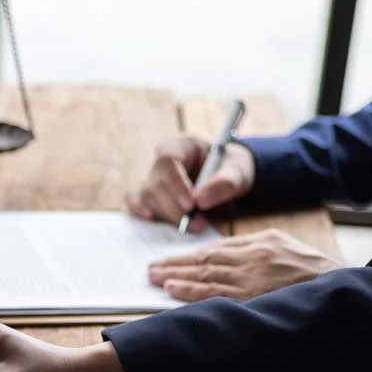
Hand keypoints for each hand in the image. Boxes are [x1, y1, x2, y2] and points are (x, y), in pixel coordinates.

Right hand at [126, 136, 255, 229]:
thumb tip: (201, 200)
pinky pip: (134, 200)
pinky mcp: (149, 194)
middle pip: (156, 183)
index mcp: (182, 146)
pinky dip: (138, 210)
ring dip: (167, 214)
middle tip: (197, 223)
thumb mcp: (237, 172)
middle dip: (175, 207)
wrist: (226, 177)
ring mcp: (153, 177)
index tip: (191, 205)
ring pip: (148, 196)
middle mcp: (162, 161)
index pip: (168, 161)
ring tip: (193, 225)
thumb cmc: (231, 169)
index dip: (176, 184)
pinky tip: (151, 219)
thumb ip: (224, 183)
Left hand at [146, 228, 343, 301]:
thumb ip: (257, 252)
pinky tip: (173, 289)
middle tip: (152, 269)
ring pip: (206, 274)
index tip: (171, 260)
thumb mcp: (287, 250)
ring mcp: (254, 276)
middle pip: (206, 259)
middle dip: (176, 264)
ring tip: (154, 278)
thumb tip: (222, 260)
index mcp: (263, 242)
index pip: (218, 249)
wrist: (344, 290)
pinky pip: (216, 293)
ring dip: (177, 275)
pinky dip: (191, 290)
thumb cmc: (316, 275)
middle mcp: (255, 256)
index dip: (191, 256)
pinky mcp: (255, 295)